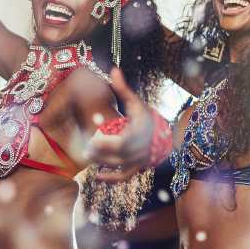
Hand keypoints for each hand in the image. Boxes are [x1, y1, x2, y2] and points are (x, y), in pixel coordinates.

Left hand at [87, 68, 153, 182]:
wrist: (164, 136)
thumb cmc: (146, 117)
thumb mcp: (135, 102)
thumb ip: (123, 88)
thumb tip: (113, 70)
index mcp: (139, 133)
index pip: (121, 142)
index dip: (105, 141)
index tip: (93, 135)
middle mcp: (140, 149)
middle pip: (116, 155)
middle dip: (99, 151)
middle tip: (85, 146)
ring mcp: (138, 161)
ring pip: (117, 166)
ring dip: (101, 162)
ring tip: (88, 155)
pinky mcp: (136, 169)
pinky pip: (123, 177)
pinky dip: (110, 179)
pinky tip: (96, 176)